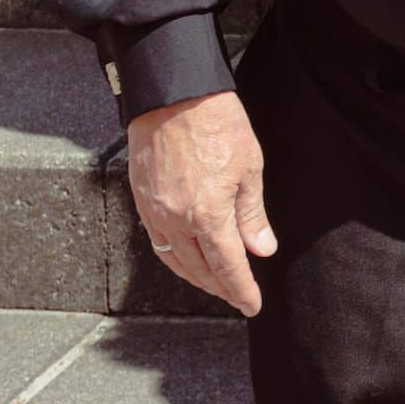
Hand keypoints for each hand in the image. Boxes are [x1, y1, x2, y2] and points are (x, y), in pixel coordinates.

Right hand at [127, 90, 276, 315]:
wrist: (173, 97)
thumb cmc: (217, 124)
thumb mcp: (250, 166)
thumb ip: (252, 214)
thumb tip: (262, 249)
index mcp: (207, 214)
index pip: (227, 266)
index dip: (241, 290)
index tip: (252, 306)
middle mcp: (176, 221)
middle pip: (199, 270)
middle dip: (220, 288)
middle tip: (239, 297)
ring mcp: (155, 214)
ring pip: (176, 261)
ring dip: (197, 278)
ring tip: (217, 284)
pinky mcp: (142, 202)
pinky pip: (158, 244)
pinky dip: (176, 259)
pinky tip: (188, 259)